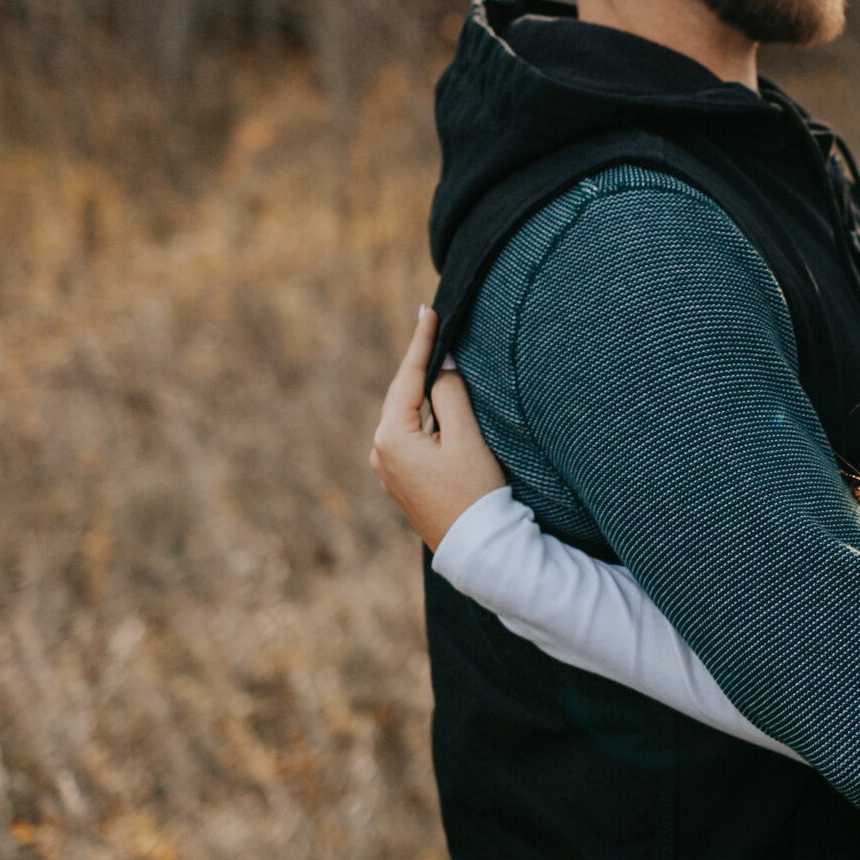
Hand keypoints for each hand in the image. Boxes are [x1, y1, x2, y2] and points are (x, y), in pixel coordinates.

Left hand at [370, 307, 512, 549]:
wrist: (479, 549)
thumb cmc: (475, 492)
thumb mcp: (466, 437)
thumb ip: (451, 394)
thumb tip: (441, 363)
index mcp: (391, 438)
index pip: (407, 378)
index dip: (421, 342)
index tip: (427, 310)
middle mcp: (381, 452)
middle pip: (404, 396)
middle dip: (420, 364)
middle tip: (432, 326)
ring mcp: (389, 469)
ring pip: (408, 417)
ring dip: (424, 392)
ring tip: (438, 359)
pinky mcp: (403, 481)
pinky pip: (412, 436)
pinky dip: (426, 417)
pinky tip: (439, 404)